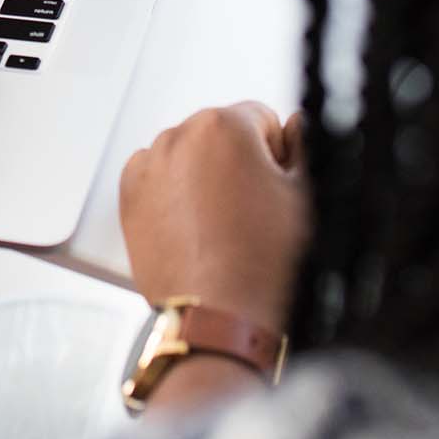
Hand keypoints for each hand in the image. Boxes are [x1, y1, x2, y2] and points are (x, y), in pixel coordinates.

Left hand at [120, 104, 310, 335]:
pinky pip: (160, 179)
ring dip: (206, 178)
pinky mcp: (130, 196)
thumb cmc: (266, 264)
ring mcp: (149, 166)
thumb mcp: (308, 196)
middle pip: (222, 135)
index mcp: (224, 125)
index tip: (276, 190)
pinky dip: (175, 195)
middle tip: (252, 215)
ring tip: (223, 228)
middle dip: (239, 164)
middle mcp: (179, 136)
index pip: (262, 119)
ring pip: (190, 157)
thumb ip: (306, 144)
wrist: (220, 320)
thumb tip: (296, 123)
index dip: (277, 156)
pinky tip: (196, 229)